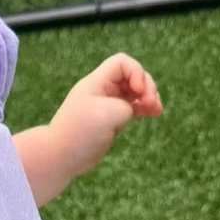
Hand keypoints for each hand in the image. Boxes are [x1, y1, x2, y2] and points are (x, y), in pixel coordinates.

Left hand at [51, 53, 161, 180]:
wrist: (62, 157)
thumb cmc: (83, 131)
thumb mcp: (110, 112)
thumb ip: (127, 105)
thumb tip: (131, 109)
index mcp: (97, 82)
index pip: (122, 63)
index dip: (136, 72)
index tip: (138, 91)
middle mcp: (103, 90)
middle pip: (131, 76)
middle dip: (146, 86)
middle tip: (151, 103)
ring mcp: (107, 105)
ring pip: (134, 93)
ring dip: (148, 97)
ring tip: (157, 110)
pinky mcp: (111, 120)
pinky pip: (132, 108)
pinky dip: (144, 109)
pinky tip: (155, 113)